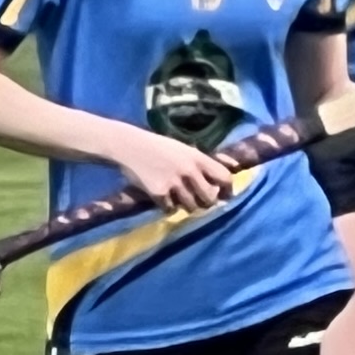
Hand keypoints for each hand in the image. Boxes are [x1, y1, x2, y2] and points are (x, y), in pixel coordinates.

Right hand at [118, 128, 238, 219]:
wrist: (127, 146)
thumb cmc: (157, 147)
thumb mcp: (183, 149)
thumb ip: (201, 164)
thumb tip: (223, 180)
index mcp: (198, 158)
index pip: (224, 177)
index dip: (227, 190)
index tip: (224, 196)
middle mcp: (189, 170)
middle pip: (209, 199)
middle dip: (205, 203)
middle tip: (198, 201)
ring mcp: (174, 182)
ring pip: (191, 207)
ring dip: (185, 205)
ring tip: (176, 195)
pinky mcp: (159, 192)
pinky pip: (171, 209)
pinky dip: (167, 206)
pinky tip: (161, 196)